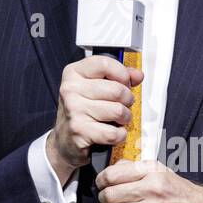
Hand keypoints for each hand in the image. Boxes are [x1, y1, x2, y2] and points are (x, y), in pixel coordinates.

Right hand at [48, 54, 143, 177]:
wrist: (65, 138)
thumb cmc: (83, 109)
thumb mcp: (96, 86)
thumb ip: (118, 77)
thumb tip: (137, 76)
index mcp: (74, 73)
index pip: (105, 64)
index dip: (122, 74)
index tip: (125, 82)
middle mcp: (71, 89)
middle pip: (117, 90)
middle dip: (128, 100)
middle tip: (123, 105)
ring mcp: (74, 110)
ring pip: (118, 111)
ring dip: (125, 118)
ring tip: (118, 119)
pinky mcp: (80, 131)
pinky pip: (113, 132)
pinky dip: (120, 135)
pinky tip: (114, 132)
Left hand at [95, 159, 202, 202]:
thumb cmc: (182, 192)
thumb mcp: (162, 171)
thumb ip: (136, 168)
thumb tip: (113, 170)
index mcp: (152, 172)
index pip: (113, 174)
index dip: (101, 180)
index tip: (101, 184)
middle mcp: (151, 190)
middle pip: (109, 195)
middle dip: (102, 199)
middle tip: (106, 200)